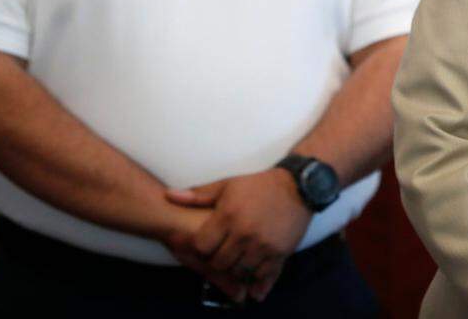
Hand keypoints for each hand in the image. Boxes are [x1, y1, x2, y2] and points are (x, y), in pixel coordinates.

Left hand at [167, 169, 312, 301]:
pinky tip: (253, 283)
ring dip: (236, 270)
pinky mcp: (280, 252)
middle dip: (217, 260)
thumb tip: (168, 195)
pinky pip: (264, 275)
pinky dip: (257, 281)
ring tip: (238, 262)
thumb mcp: (228, 185)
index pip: (202, 247)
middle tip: (223, 254)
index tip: (208, 244)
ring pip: (239, 272)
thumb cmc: (260, 185)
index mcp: (228, 216)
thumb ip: (198, 195)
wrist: (299, 186)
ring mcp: (263, 245)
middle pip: (219, 263)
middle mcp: (244, 233)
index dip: (202, 248)